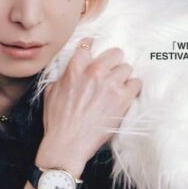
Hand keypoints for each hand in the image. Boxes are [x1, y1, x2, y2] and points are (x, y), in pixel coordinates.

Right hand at [36, 37, 141, 176]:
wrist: (67, 143)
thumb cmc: (57, 120)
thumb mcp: (51, 92)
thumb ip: (63, 77)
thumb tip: (69, 74)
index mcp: (75, 68)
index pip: (87, 45)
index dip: (91, 46)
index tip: (94, 49)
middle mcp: (95, 72)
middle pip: (115, 53)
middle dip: (113, 61)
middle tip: (111, 71)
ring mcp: (111, 84)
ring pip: (127, 68)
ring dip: (123, 77)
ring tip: (118, 86)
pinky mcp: (123, 99)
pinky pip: (136, 83)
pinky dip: (132, 88)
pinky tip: (126, 95)